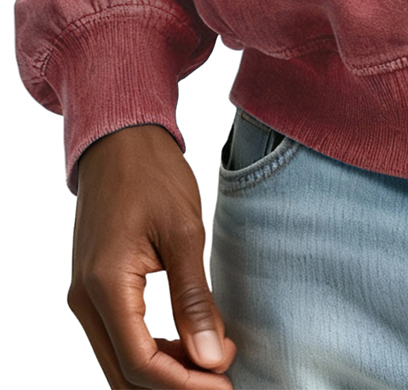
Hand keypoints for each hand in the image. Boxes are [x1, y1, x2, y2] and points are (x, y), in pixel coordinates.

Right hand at [69, 124, 235, 388]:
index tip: (225, 381)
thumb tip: (212, 358)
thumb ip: (194, 299)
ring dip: (163, 371)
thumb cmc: (153, 174)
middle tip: (223, 379)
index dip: (184, 383)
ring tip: (213, 360)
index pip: (140, 363)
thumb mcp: (184, 232)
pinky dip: (151, 351)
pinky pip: (118, 338)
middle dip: (174, 385)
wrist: (121, 139)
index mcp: (105, 286)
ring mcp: (85, 296)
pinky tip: (189, 342)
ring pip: (119, 361)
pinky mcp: (95, 289)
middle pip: (124, 374)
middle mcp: (86, 300)